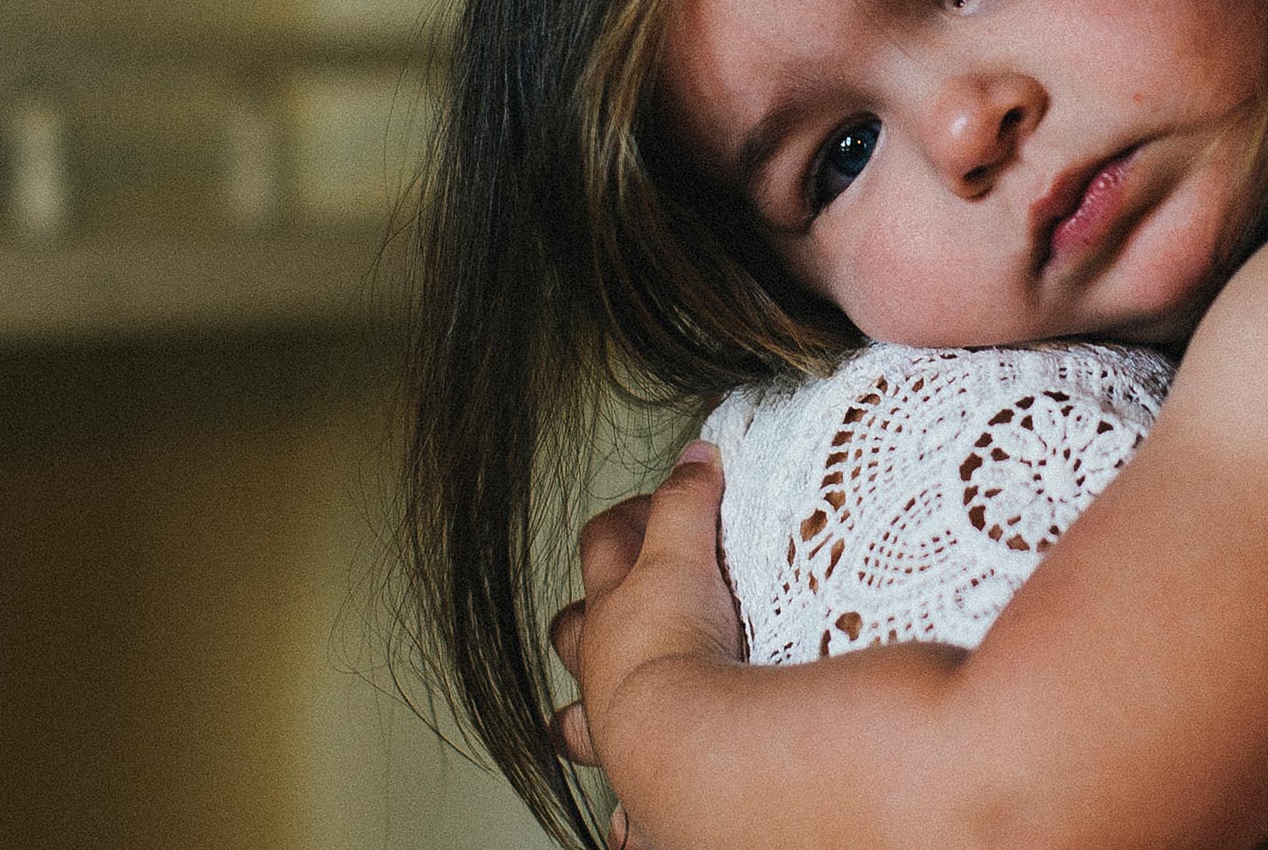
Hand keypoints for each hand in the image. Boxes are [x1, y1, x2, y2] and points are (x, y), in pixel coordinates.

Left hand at [552, 450, 743, 846]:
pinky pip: (628, 814)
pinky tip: (639, 822)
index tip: (658, 506)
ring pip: (578, 720)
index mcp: (614, 609)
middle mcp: (603, 669)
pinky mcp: (640, 785)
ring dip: (589, 712)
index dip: (626, 521)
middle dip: (587, 615)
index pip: (603, 546)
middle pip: (573, 630)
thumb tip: (694, 455)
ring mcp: (613, 727)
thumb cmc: (676, 650)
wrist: (682, 741)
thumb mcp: (685, 555)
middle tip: (626, 601)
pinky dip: (631, 816)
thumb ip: (688, 502)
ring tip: (618, 708)